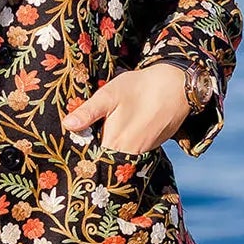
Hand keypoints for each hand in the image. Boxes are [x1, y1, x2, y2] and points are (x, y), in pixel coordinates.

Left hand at [61, 62, 188, 153]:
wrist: (176, 86)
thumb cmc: (139, 87)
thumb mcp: (108, 95)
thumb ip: (88, 112)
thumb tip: (67, 125)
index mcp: (115, 143)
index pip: (92, 156)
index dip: (81, 151)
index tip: (70, 145)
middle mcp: (130, 153)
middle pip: (105, 157)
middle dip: (94, 149)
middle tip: (83, 136)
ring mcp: (143, 150)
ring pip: (119, 153)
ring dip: (109, 145)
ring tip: (99, 131)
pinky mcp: (152, 145)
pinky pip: (132, 149)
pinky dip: (124, 142)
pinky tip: (120, 128)